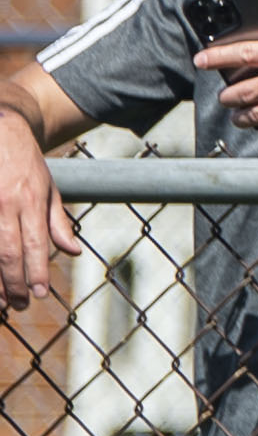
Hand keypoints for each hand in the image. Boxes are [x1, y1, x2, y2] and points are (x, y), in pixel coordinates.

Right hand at [0, 111, 74, 305]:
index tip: (39, 294)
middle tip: (18, 306)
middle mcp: (6, 203)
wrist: (0, 130)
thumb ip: (58, 222)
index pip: (35, 244)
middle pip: (7, 251)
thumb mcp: (49, 188)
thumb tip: (73, 252)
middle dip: (13, 283)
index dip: (36, 271)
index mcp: (31, 200)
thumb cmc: (25, 163)